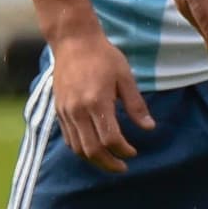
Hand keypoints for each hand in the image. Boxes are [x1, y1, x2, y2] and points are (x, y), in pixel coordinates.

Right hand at [51, 31, 155, 172]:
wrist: (73, 41)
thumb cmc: (103, 56)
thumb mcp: (125, 77)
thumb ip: (136, 105)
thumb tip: (149, 128)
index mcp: (97, 101)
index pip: (110, 138)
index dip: (123, 150)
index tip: (133, 152)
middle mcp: (78, 110)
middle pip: (92, 150)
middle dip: (109, 163)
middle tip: (122, 167)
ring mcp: (66, 111)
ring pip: (78, 148)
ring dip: (94, 160)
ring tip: (109, 161)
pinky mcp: (59, 110)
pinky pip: (69, 138)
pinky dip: (81, 149)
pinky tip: (93, 148)